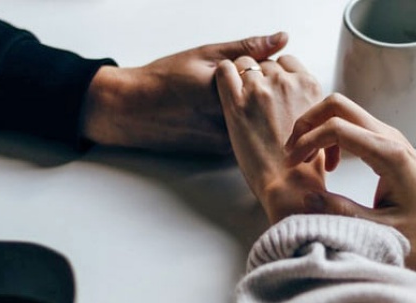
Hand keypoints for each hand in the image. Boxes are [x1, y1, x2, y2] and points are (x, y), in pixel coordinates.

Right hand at [82, 32, 288, 152]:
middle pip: (270, 103)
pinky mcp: (224, 152)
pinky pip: (248, 134)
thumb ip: (247, 48)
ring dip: (257, 109)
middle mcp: (231, 122)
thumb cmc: (165, 80)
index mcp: (228, 94)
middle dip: (265, 90)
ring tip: (221, 98)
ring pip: (261, 121)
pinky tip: (220, 112)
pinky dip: (246, 122)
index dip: (266, 68)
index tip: (249, 64)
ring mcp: (228, 140)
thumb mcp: (206, 55)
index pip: (272, 79)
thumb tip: (282, 38)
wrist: (133, 111)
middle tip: (237, 80)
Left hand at [215, 55, 324, 222]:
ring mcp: (260, 90)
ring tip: (240, 98)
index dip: (277, 72)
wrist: (289, 184)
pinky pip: (224, 70)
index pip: (287, 61)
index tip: (272, 86)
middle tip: (254, 99)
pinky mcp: (236, 103)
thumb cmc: (305, 163)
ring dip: (240, 76)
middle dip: (259, 76)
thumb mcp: (319, 123)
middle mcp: (286, 82)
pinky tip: (224, 89)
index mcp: (309, 85)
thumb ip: (308, 102)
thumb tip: (299, 97)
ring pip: (244, 63)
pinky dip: (223, 75)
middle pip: (266, 63)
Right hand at [284, 93, 415, 251]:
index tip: (293, 164)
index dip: (307, 141)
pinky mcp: (386, 139)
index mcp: (387, 153)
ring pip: (342, 109)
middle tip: (293, 152)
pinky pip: (351, 123)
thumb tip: (307, 198)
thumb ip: (344, 213)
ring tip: (307, 159)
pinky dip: (331, 135)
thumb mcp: (384, 228)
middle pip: (337, 104)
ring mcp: (388, 134)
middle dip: (307, 122)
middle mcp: (387, 135)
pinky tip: (331, 164)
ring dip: (317, 127)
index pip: (336, 128)